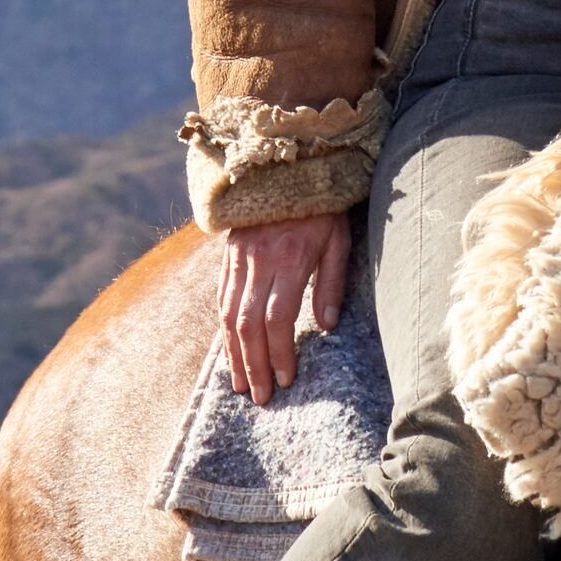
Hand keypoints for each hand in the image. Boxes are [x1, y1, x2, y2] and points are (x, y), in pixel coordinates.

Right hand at [214, 211, 348, 406]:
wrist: (289, 163)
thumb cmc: (323, 206)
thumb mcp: (339, 239)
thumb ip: (331, 282)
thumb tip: (327, 326)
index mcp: (290, 257)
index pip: (278, 317)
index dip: (280, 352)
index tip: (286, 380)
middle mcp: (259, 260)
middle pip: (248, 323)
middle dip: (254, 364)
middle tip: (261, 397)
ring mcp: (239, 256)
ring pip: (229, 314)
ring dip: (234, 353)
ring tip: (241, 384)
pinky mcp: (228, 253)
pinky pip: (221, 296)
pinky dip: (224, 328)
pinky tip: (230, 350)